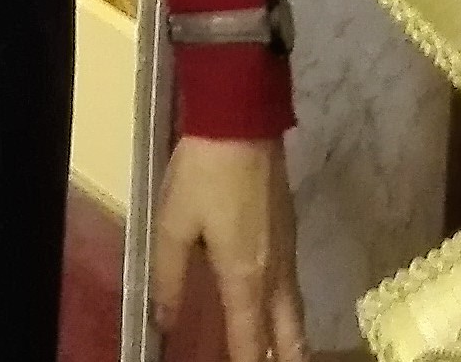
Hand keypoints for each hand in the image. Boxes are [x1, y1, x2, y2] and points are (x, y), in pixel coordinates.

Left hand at [153, 134, 309, 361]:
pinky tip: (276, 311)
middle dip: (286, 359)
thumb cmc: (204, 175)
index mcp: (245, 277)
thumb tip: (165, 321)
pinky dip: (288, 311)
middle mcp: (274, 273)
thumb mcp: (173, 225)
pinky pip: (293, 288)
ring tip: (284, 357)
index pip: (250, 339)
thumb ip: (168, 277)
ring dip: (291, 339)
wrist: (242, 122)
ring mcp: (287, 253)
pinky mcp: (289, 233)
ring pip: (296, 311)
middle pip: (289, 334)